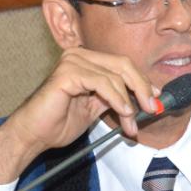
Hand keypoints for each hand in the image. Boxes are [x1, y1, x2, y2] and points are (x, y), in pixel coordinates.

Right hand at [0, 47, 157, 183]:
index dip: (143, 81)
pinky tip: (123, 112)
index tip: (157, 99)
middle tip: (153, 109)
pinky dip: (116, 98)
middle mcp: (80, 55)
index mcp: (87, 61)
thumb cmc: (58, 123)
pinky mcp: (67, 73)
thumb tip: (146, 100)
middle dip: (142, 88)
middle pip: (123, 65)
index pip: (123, 65)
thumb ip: (116, 100)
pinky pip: (101, 82)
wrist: (32, 135)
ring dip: (128, 102)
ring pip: (115, 75)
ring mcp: (72, 61)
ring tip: (131, 124)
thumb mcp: (96, 109)